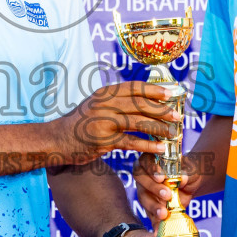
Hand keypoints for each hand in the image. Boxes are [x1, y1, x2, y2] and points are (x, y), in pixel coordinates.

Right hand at [51, 82, 178, 163]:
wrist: (57, 139)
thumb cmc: (81, 122)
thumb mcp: (96, 104)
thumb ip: (116, 101)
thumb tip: (145, 99)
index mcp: (105, 93)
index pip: (135, 88)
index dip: (156, 90)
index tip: (172, 93)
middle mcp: (105, 105)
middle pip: (140, 105)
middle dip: (162, 110)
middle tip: (178, 116)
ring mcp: (104, 123)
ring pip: (138, 123)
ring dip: (159, 128)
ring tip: (173, 133)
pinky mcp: (103, 141)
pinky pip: (131, 143)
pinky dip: (147, 146)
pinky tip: (159, 148)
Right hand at [132, 153, 204, 222]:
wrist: (190, 184)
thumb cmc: (188, 171)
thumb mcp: (191, 169)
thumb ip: (187, 172)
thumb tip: (183, 178)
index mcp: (151, 160)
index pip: (146, 162)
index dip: (152, 170)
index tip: (161, 177)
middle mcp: (144, 175)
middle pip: (142, 180)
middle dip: (154, 188)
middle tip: (166, 195)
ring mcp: (145, 191)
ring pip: (144, 198)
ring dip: (153, 206)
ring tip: (164, 213)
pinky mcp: (149, 206)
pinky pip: (150, 214)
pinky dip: (155, 221)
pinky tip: (159, 229)